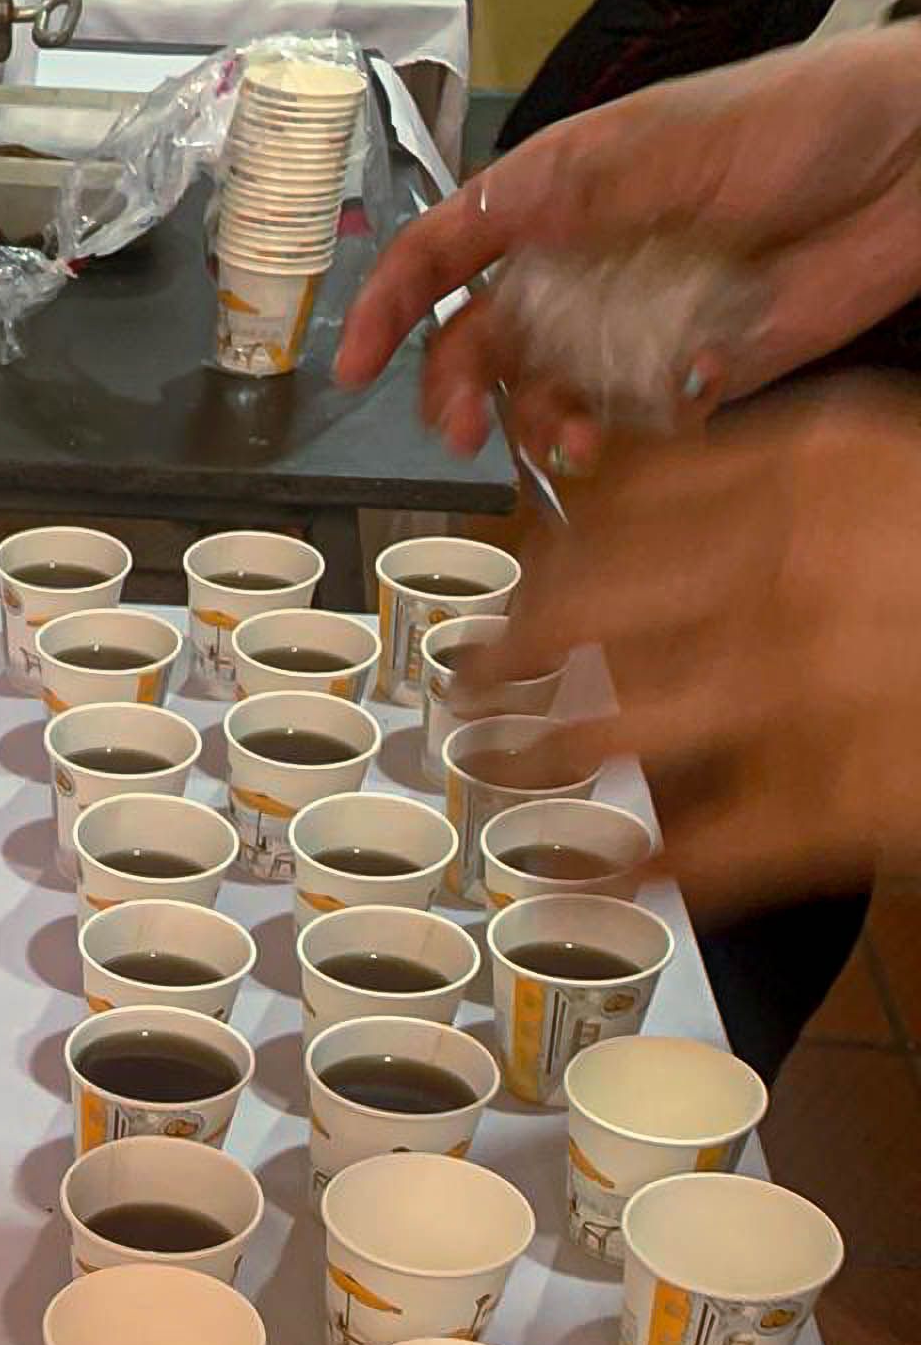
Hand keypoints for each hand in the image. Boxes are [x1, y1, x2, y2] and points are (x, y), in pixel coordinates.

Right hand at [337, 28, 920, 459]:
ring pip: (546, 393)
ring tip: (572, 444)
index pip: (447, 248)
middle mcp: (588, 260)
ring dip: (540, 426)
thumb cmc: (810, 117)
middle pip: (483, 340)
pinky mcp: (693, 368)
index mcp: (566, 190)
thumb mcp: (676, 137)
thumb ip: (577, 188)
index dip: (391, 304)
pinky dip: (618, 440)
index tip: (354, 363)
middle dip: (458, 391)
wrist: (919, 166)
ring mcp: (634, 319)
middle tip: (462, 433)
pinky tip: (634, 436)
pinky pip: (627, 421)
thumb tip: (485, 221)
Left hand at [479, 386, 920, 913]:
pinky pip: (707, 845)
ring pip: (618, 727)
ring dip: (537, 756)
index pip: (619, 504)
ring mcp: (809, 688)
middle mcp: (791, 569)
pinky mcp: (842, 799)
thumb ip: (775, 482)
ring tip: (495, 768)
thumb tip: (624, 488)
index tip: (507, 584)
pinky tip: (603, 876)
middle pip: (587, 614)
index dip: (541, 553)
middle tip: (466, 683)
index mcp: (813, 469)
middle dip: (509, 655)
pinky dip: (641, 868)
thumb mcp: (885, 480)